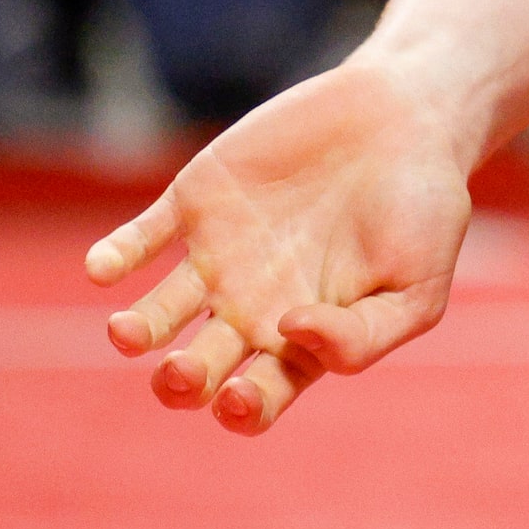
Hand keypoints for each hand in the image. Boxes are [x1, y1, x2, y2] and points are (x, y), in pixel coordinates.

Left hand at [84, 64, 473, 434]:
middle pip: (199, 365)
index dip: (242, 409)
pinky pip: (141, 237)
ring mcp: (220, 256)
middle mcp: (253, 307)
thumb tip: (293, 337)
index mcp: (306, 338)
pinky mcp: (196, 202)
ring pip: (158, 311)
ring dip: (136, 332)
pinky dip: (116, 255)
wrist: (407, 119)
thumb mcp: (419, 287)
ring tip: (128, 333)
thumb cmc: (425, 212)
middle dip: (181, 381)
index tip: (242, 394)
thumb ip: (366, 334)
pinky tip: (103, 270)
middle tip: (183, 371)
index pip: (261, 395)